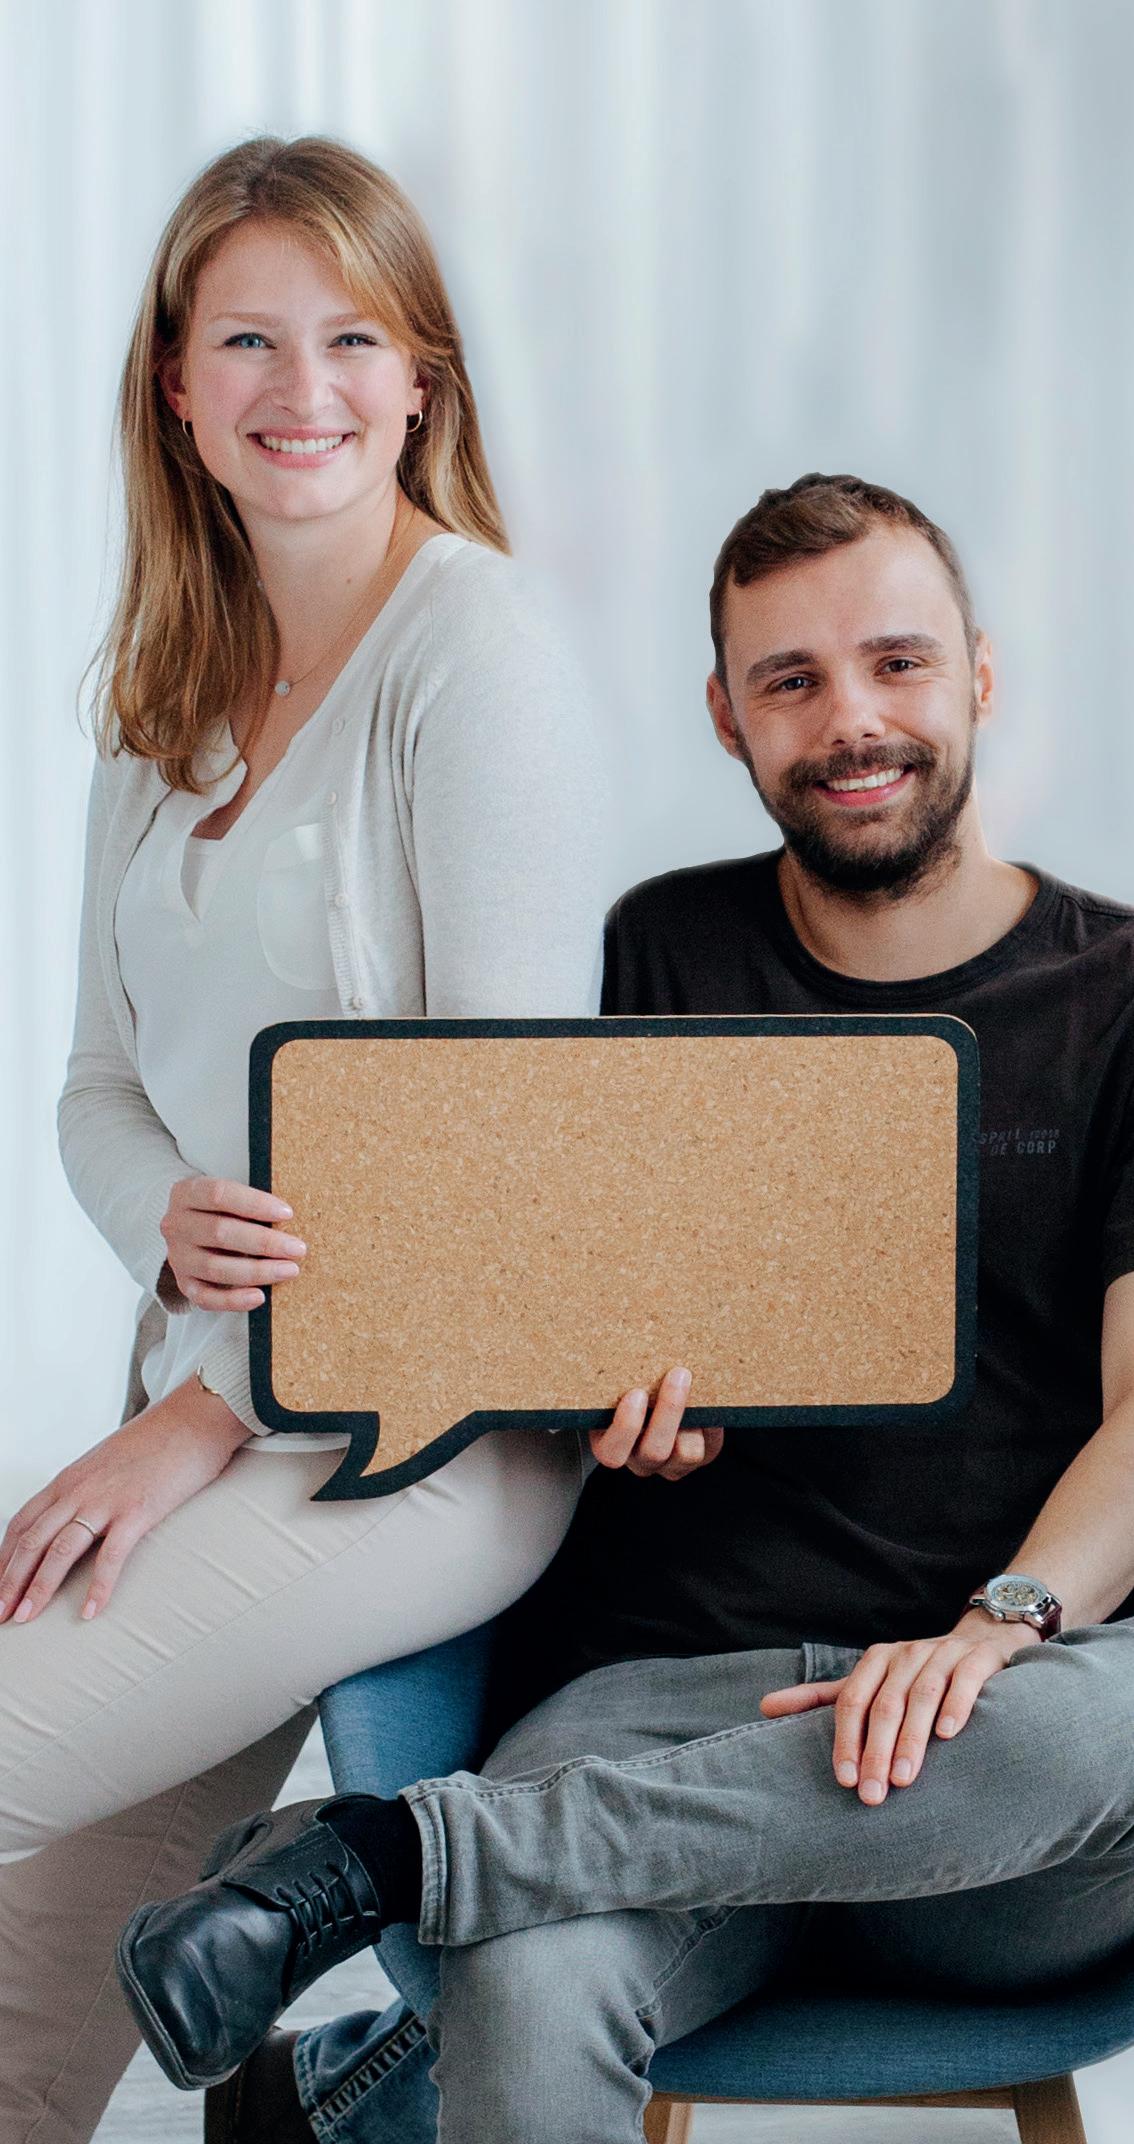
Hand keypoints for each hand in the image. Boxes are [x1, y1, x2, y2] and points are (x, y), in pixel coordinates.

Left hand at [0, 1378, 248, 1623]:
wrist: (193, 1419)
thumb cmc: (156, 1441)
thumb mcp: (107, 1462)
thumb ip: (88, 1489)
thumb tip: (77, 1517)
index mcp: (70, 1478)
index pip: (22, 1523)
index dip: (5, 1558)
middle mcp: (80, 1490)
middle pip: (32, 1541)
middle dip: (11, 1582)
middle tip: (1, 1614)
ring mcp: (107, 1500)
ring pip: (60, 1550)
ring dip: (40, 1588)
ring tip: (27, 1617)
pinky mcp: (137, 1511)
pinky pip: (111, 1556)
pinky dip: (99, 1587)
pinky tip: (90, 1611)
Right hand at [160, 1176, 306, 1310]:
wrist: (192, 1231)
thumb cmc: (221, 1209)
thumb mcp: (229, 1196)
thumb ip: (250, 1204)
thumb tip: (287, 1218)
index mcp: (186, 1193)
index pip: (219, 1194)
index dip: (255, 1204)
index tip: (287, 1213)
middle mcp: (176, 1224)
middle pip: (220, 1232)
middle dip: (264, 1242)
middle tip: (297, 1248)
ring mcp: (177, 1256)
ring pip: (215, 1267)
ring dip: (257, 1271)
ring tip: (289, 1270)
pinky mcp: (183, 1283)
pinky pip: (206, 1297)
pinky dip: (233, 1300)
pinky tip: (259, 1296)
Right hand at [589, 1367, 724, 1480]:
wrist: (654, 1391)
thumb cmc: (627, 1383)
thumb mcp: (613, 1381)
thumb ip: (614, 1369)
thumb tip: (611, 1319)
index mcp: (611, 1446)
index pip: (612, 1451)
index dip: (625, 1427)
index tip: (636, 1393)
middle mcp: (640, 1461)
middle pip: (654, 1451)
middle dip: (668, 1413)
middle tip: (677, 1374)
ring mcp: (672, 1464)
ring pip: (686, 1454)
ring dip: (692, 1416)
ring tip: (693, 1381)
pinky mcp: (701, 1456)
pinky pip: (710, 1447)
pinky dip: (712, 1422)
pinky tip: (708, 1395)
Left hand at [758, 1610, 1042, 1804]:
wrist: (980, 1642)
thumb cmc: (914, 1674)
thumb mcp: (867, 1682)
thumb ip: (820, 1698)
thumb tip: (763, 1708)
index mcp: (876, 1661)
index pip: (851, 1701)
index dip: (844, 1740)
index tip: (842, 1780)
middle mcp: (906, 1655)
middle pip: (884, 1704)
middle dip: (876, 1752)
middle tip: (872, 1795)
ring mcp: (943, 1656)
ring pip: (921, 1697)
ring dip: (911, 1739)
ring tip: (904, 1780)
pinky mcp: (977, 1661)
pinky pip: (965, 1682)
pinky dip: (955, 1707)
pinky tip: (948, 1735)